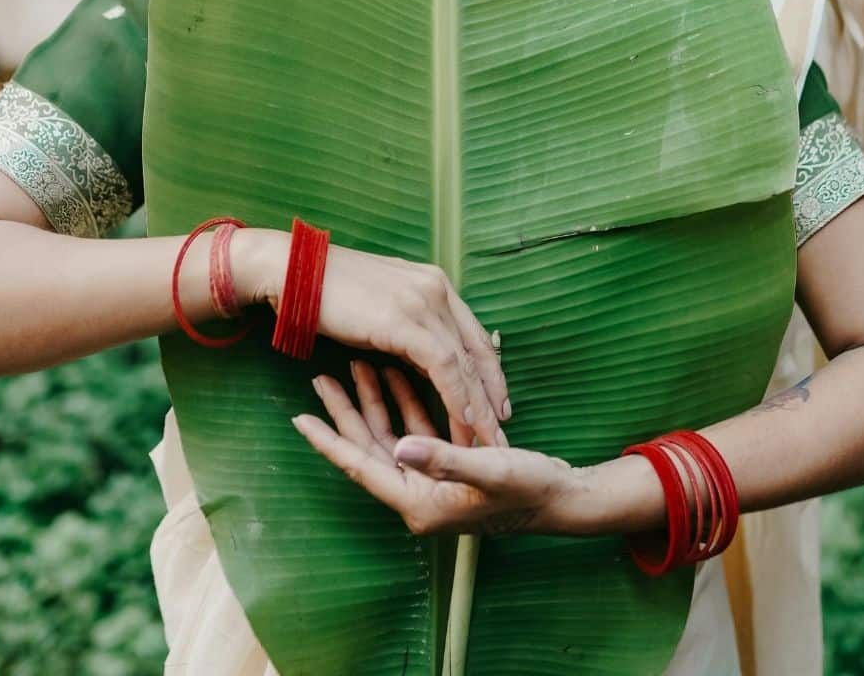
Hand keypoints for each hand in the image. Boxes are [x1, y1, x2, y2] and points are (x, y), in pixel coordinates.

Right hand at [233, 228, 508, 445]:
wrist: (293, 272)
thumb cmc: (327, 293)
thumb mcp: (380, 310)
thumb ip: (407, 328)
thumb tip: (422, 360)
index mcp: (434, 284)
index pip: (475, 335)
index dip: (489, 373)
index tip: (498, 404)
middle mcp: (438, 290)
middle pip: (479, 351)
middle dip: (492, 395)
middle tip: (503, 430)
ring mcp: (425, 302)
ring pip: (466, 364)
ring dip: (478, 407)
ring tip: (488, 440)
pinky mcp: (407, 321)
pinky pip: (444, 369)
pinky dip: (456, 400)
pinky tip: (462, 425)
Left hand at [292, 361, 578, 535]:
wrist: (564, 498)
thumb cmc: (529, 490)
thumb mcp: (489, 472)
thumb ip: (444, 460)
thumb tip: (399, 447)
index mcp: (418, 501)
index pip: (361, 466)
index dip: (330, 440)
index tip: (299, 417)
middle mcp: (418, 491)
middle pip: (369, 446)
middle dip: (345, 411)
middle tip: (319, 378)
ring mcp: (431, 477)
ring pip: (390, 432)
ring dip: (375, 399)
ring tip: (355, 362)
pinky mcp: (448, 461)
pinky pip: (416, 426)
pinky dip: (405, 399)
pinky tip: (397, 370)